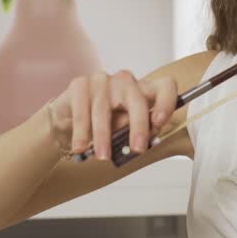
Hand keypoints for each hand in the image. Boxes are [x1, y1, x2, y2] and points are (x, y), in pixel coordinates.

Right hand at [47, 70, 177, 159]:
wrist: (70, 123)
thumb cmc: (105, 127)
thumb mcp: (125, 132)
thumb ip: (136, 131)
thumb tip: (146, 134)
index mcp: (144, 91)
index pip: (165, 86)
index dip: (166, 102)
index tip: (160, 122)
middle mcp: (125, 82)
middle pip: (137, 99)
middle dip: (138, 126)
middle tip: (137, 149)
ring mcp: (102, 81)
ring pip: (105, 108)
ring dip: (104, 136)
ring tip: (103, 156)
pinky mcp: (80, 85)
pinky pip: (82, 110)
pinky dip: (81, 132)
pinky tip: (80, 147)